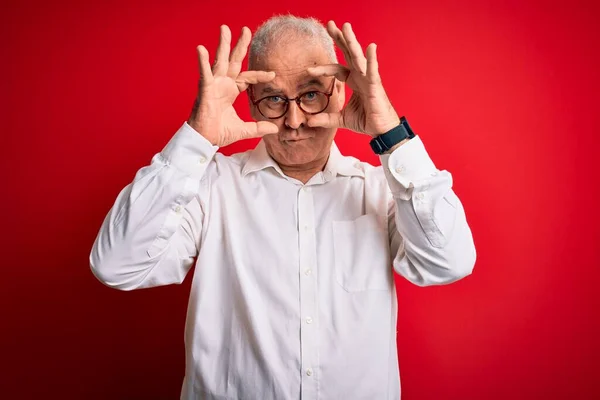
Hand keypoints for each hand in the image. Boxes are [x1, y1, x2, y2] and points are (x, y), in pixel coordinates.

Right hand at [188, 25, 278, 146]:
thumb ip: (258, 127)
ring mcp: (213, 85)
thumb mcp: (244, 130)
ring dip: (222, 45)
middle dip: (239, 45)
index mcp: (230, 91)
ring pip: (219, 61)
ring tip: (225, 28)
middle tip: (246, 29)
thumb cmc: (219, 133)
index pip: (247, 77)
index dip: (259, 75)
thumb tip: (275, 129)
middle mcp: (222, 84)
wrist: (205, 141)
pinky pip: (204, 74)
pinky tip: (202, 49)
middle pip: (232, 61)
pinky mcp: (205, 91)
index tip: (272, 74)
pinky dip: (203, 62)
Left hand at [306, 21, 399, 136]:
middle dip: (340, 38)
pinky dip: (371, 59)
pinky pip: (373, 71)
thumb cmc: (366, 120)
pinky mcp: (375, 86)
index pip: (336, 69)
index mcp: (354, 80)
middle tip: (329, 24)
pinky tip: (371, 47)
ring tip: (345, 26)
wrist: (381, 131)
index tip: (308, 70)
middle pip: (348, 53)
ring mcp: (368, 79)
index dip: (323, 68)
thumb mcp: (341, 119)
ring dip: (351, 41)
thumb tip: (309, 122)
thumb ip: (326, 118)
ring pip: (358, 57)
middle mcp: (361, 76)